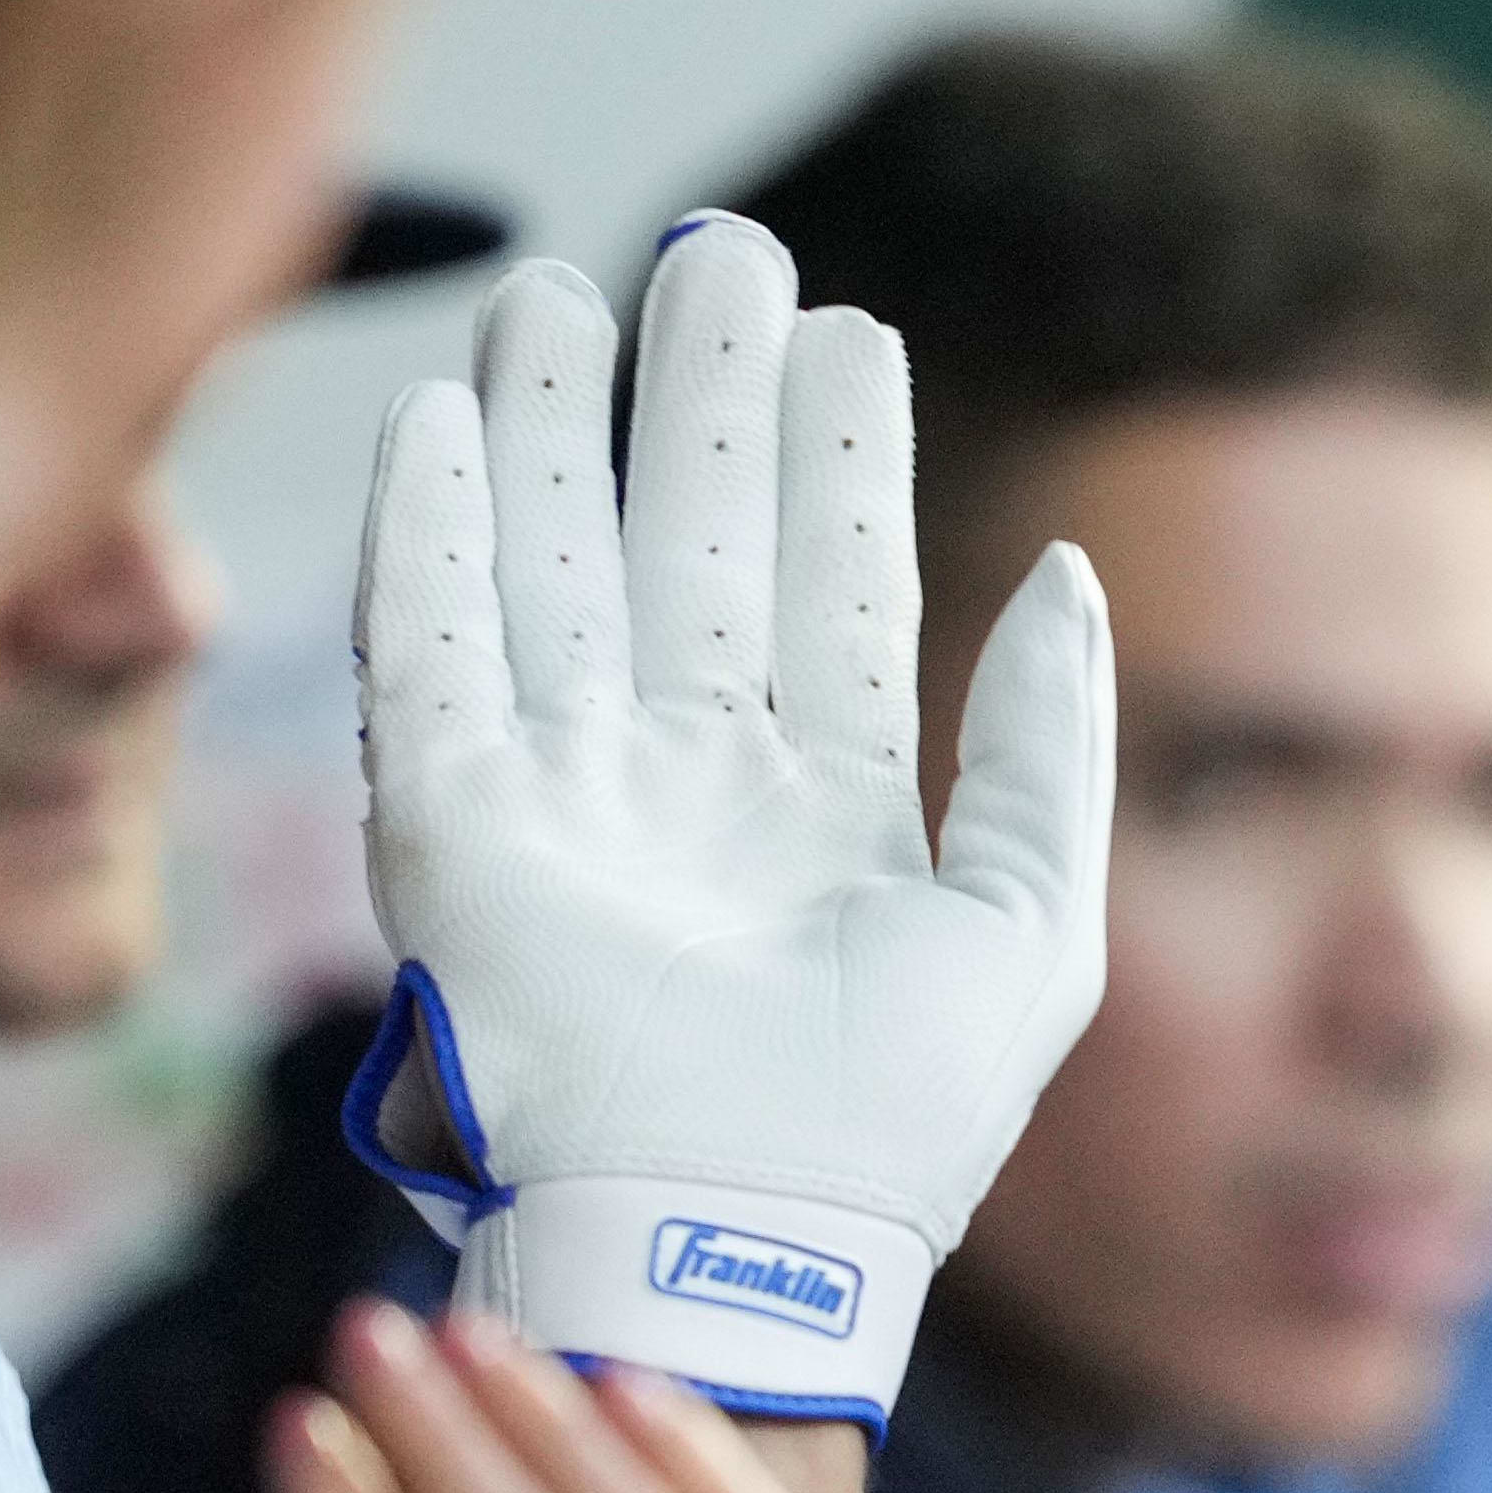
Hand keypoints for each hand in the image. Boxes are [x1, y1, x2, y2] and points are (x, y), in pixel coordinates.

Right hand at [354, 219, 1113, 1425]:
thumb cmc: (892, 1126)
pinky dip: (425, 534)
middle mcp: (687, 790)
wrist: (734, 1242)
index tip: (846, 329)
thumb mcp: (1031, 928)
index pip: (828, 592)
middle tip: (715, 250)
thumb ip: (1051, 749)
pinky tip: (433, 419)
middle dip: (693, 400)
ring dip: (542, 428)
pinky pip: (428, 653)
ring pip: (548, 568)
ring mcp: (564, 804)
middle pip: (684, 548)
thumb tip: (1066, 572)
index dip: (833, 460)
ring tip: (554, 289)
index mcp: (824, 815)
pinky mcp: (452, 830)